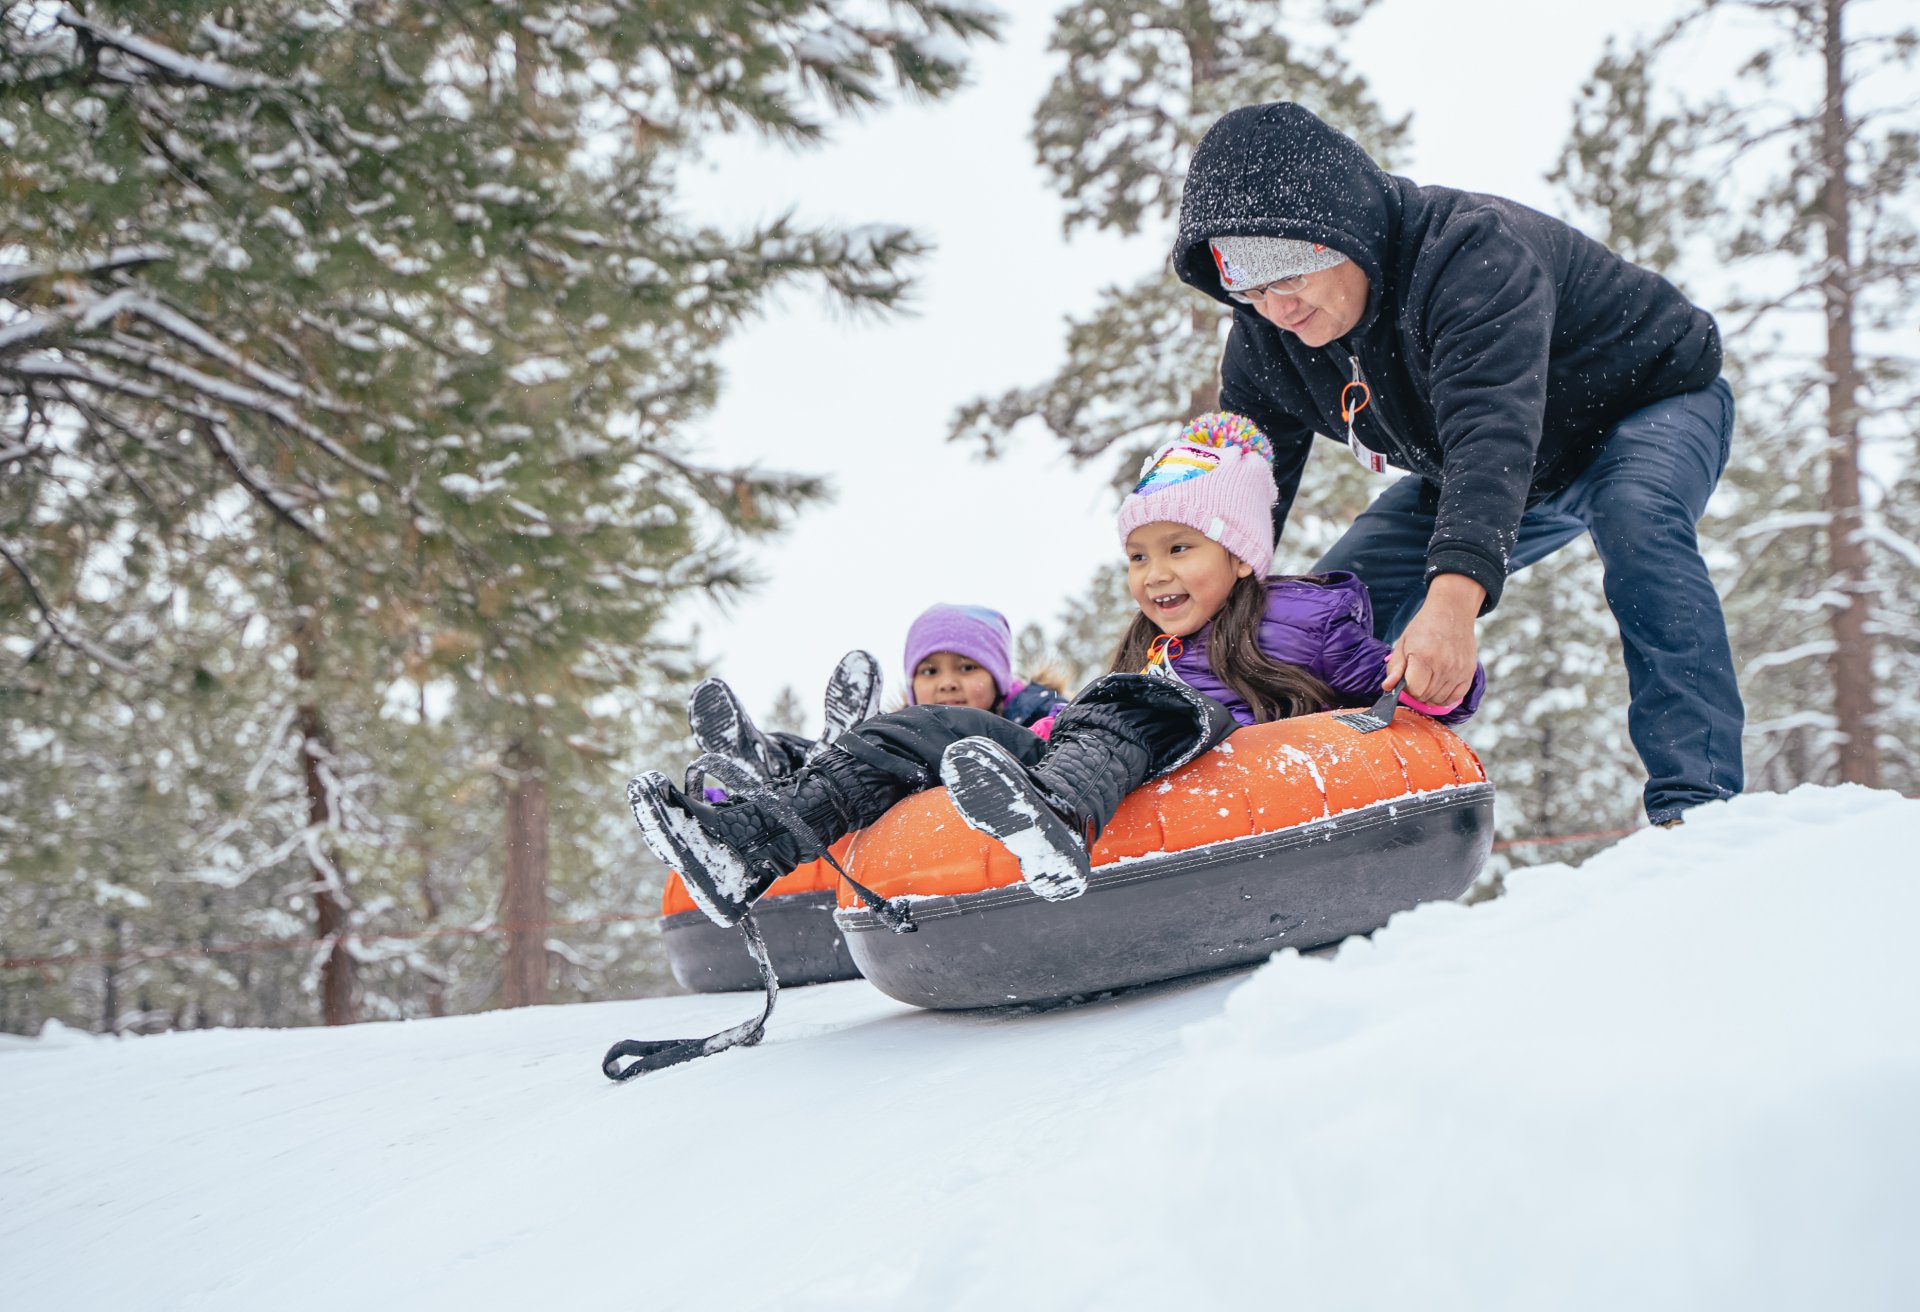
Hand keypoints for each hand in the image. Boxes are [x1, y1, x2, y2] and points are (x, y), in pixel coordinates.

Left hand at [1383, 574, 1483, 708]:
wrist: (1451, 612)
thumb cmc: (1424, 627)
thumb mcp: (1403, 643)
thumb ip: (1394, 668)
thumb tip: (1387, 687)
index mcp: (1424, 657)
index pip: (1414, 691)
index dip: (1407, 688)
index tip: (1407, 678)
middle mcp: (1443, 666)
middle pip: (1426, 696)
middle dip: (1417, 691)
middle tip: (1417, 676)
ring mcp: (1458, 671)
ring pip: (1440, 700)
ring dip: (1430, 694)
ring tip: (1428, 678)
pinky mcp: (1469, 673)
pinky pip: (1456, 697)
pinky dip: (1446, 696)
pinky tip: (1440, 685)